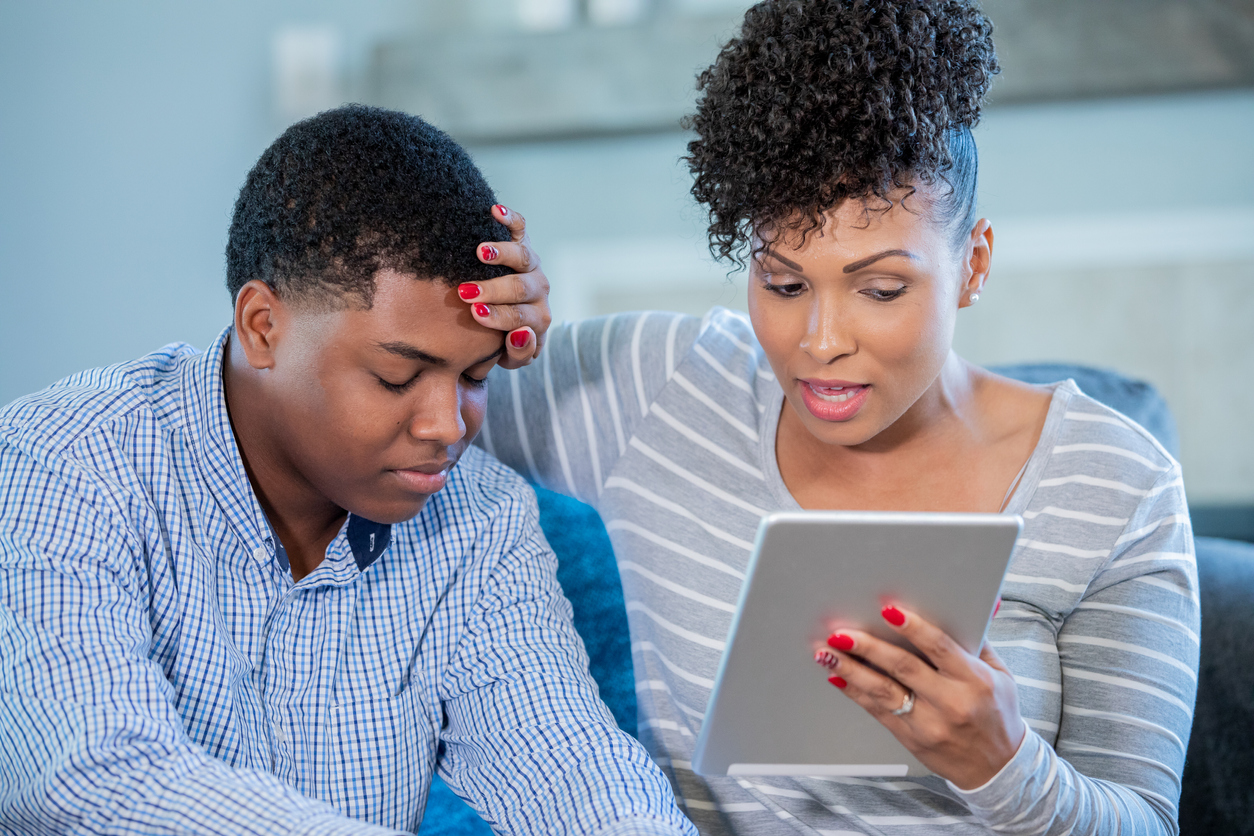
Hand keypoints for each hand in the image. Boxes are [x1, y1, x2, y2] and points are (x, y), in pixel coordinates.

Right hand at [459, 205, 550, 368]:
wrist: (506, 315)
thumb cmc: (501, 340)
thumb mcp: (510, 357)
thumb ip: (518, 354)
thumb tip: (520, 333)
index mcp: (538, 320)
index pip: (523, 320)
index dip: (501, 317)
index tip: (477, 314)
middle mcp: (539, 292)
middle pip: (521, 289)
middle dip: (495, 290)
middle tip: (468, 291)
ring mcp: (532, 266)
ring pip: (524, 258)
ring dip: (503, 255)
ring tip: (482, 252)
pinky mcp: (524, 242)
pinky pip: (520, 228)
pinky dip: (510, 219)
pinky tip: (494, 210)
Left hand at [813, 602, 1024, 789]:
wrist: (997, 768)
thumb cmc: (998, 714)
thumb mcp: (1001, 675)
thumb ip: (980, 641)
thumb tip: (977, 601)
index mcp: (975, 680)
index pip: (940, 647)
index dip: (913, 628)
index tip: (888, 610)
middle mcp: (951, 702)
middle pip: (903, 668)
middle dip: (868, 647)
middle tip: (841, 632)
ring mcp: (929, 723)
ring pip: (883, 691)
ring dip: (851, 669)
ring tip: (827, 653)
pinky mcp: (911, 739)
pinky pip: (877, 712)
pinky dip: (854, 692)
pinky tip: (837, 677)